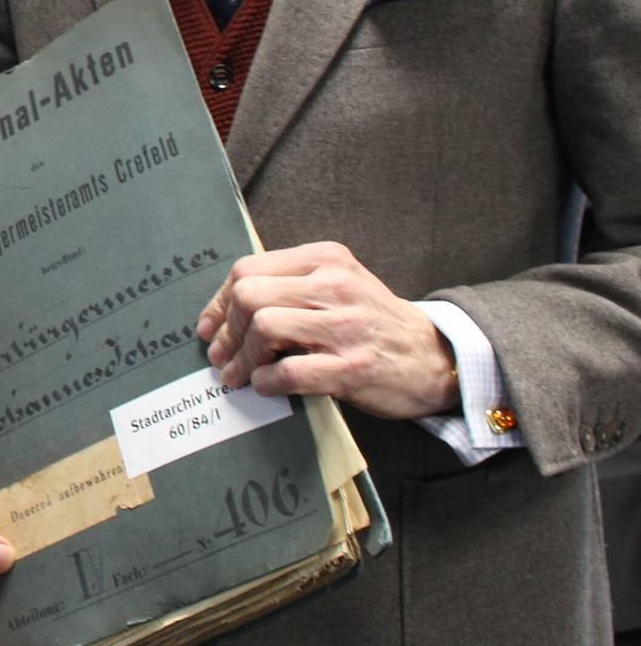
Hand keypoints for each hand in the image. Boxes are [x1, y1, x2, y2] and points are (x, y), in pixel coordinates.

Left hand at [196, 240, 458, 419]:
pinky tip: (267, 385)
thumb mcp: (336, 287)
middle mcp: (336, 285)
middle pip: (250, 295)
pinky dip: (267, 381)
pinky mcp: (353, 366)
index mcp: (325, 259)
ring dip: (242, 358)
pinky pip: (289, 371)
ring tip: (239, 375)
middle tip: (221, 355)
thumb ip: (287, 288)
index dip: (219, 302)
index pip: (249, 269)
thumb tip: (222, 315)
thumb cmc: (373, 324)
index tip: (209, 326)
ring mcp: (346, 326)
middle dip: (227, 330)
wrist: (435, 358)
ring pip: (265, 327)